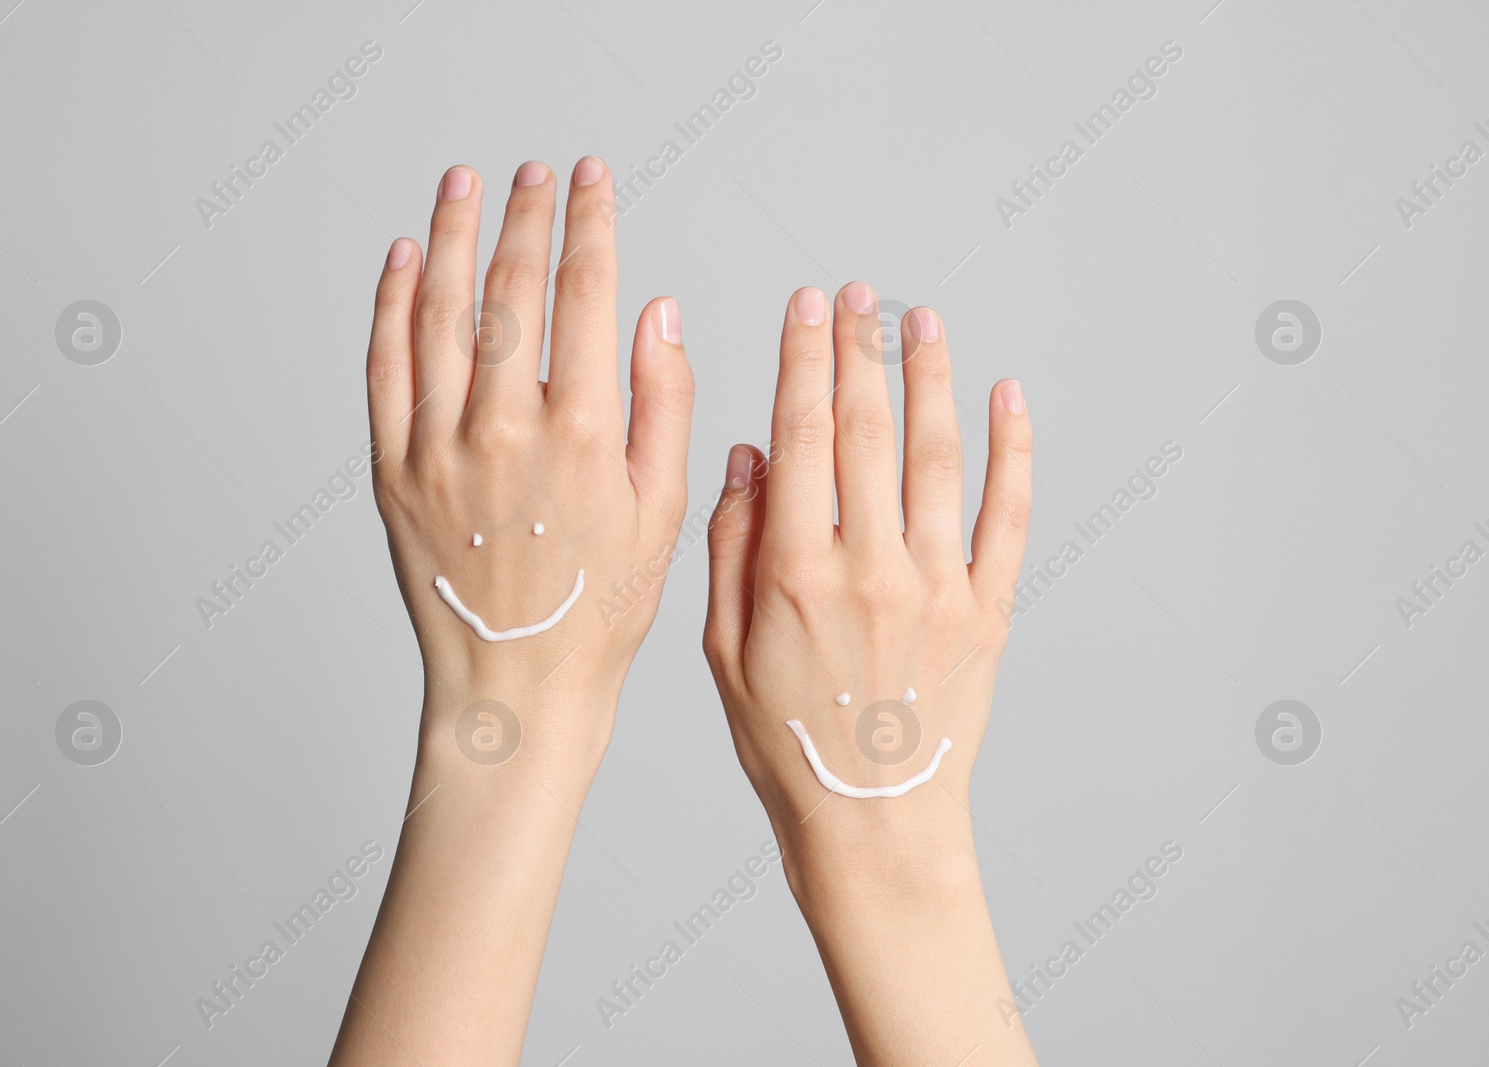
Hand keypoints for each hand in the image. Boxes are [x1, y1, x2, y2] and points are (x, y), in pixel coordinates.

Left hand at [366, 156, 693, 767]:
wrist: (514, 688)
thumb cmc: (596, 613)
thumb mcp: (664, 511)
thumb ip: (666, 402)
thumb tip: (660, 313)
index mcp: (582, 435)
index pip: (585, 292)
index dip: (588, 221)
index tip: (591, 179)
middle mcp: (503, 429)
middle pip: (509, 287)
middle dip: (524, 213)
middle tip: (532, 171)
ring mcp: (438, 448)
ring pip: (440, 312)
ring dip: (452, 236)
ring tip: (463, 186)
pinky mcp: (392, 472)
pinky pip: (385, 368)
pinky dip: (392, 305)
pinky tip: (405, 263)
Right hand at [702, 283, 1036, 1065]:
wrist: (874, 827)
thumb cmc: (788, 747)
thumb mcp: (724, 653)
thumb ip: (733, 549)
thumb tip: (750, 456)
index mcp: (796, 573)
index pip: (801, 437)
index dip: (804, 361)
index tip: (806, 306)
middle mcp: (872, 568)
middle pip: (867, 431)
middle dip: (860, 351)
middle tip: (859, 293)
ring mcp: (938, 587)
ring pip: (938, 458)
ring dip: (930, 380)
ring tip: (922, 320)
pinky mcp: (988, 613)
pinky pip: (1007, 517)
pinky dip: (1013, 452)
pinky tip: (1007, 398)